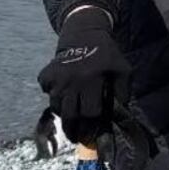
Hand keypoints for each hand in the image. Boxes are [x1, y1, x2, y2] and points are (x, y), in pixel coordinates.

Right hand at [37, 7, 130, 143]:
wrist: (85, 34)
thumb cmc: (107, 54)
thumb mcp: (122, 68)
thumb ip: (123, 90)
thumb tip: (121, 110)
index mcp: (92, 79)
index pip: (90, 110)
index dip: (92, 121)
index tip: (93, 128)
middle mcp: (72, 80)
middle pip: (69, 113)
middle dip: (73, 127)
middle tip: (76, 135)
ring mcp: (56, 77)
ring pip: (56, 106)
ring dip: (64, 113)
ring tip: (71, 115)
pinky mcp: (46, 74)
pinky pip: (46, 92)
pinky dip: (53, 95)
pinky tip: (63, 92)